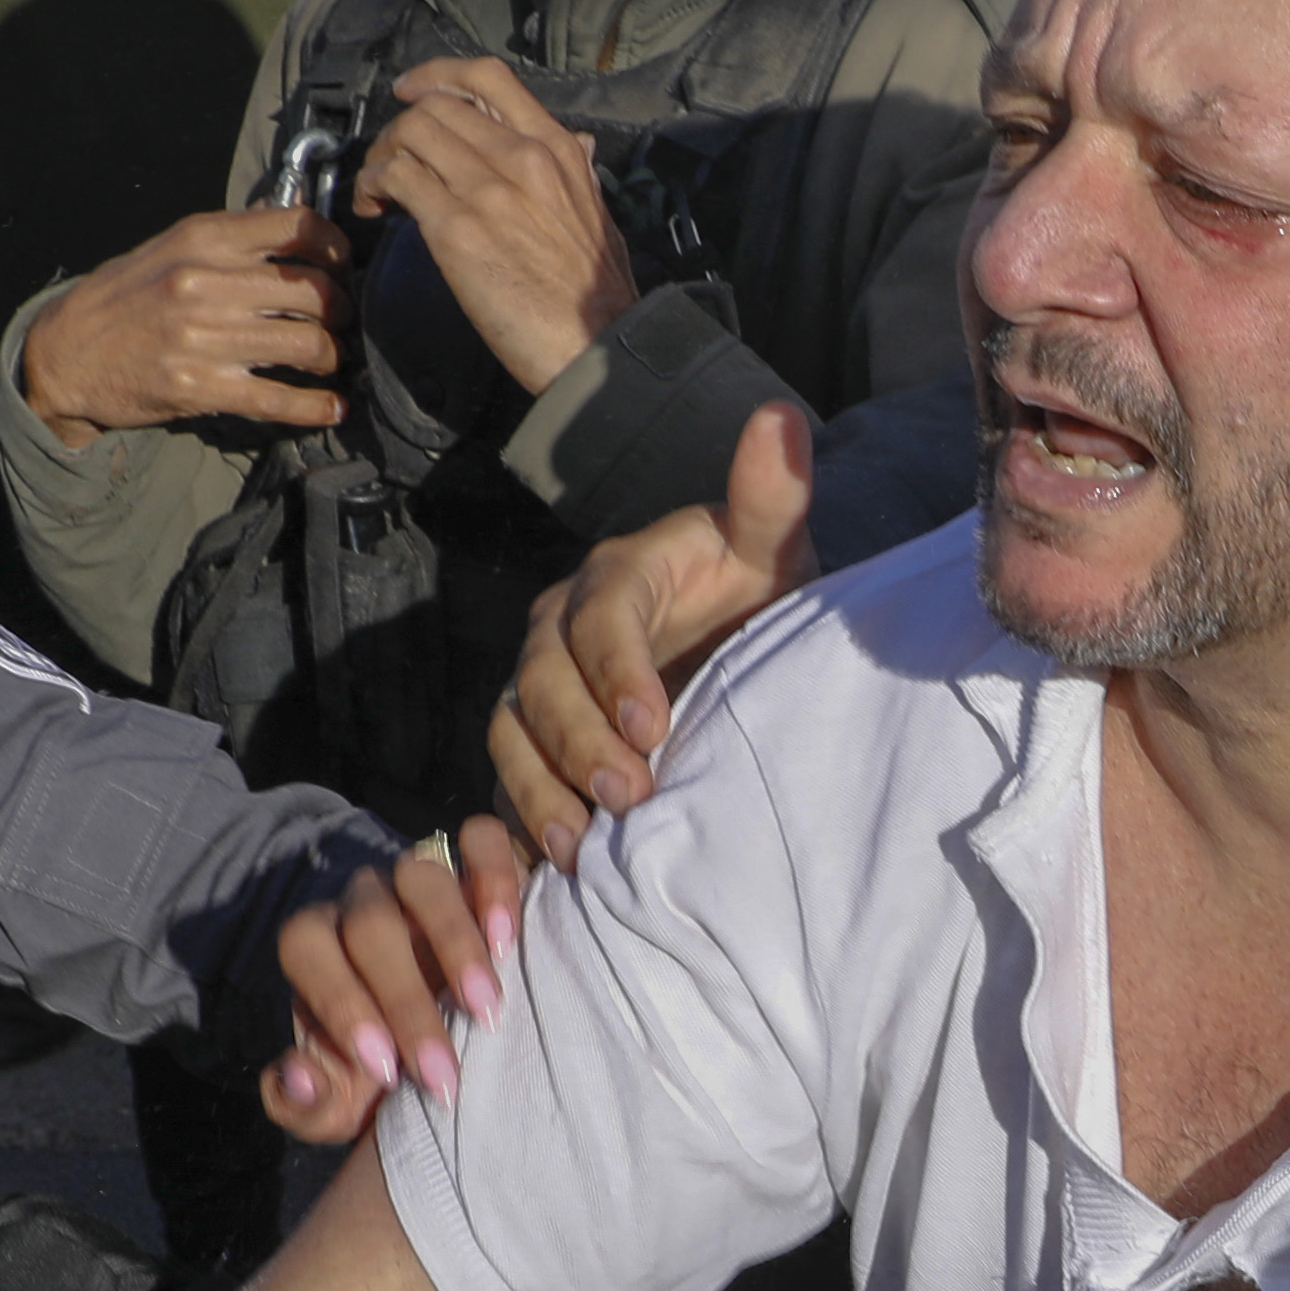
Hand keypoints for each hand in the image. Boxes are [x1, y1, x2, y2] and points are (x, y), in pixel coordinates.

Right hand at [17, 203, 348, 446]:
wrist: (65, 353)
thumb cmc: (125, 298)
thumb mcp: (171, 248)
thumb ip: (230, 242)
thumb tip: (298, 241)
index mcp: (203, 240)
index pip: (297, 227)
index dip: (336, 247)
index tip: (344, 266)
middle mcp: (207, 282)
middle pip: (315, 290)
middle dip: (342, 309)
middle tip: (342, 321)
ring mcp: (205, 338)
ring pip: (309, 344)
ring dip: (333, 356)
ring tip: (331, 360)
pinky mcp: (202, 388)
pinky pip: (279, 398)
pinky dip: (316, 407)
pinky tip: (331, 408)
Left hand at [259, 824, 533, 1138]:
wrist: (452, 1049)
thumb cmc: (389, 1074)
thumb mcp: (342, 1107)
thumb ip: (305, 1104)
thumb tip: (294, 1077)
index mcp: (318, 948)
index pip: (307, 946)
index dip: (340, 1001)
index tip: (386, 1069)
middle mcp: (365, 904)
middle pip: (371, 923)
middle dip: (407, 1003)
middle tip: (443, 1072)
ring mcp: (421, 881)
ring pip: (422, 875)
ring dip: (454, 942)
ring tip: (486, 1008)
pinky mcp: (479, 867)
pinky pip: (480, 841)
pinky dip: (497, 879)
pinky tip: (510, 941)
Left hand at [350, 60, 645, 393]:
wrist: (596, 341)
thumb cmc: (599, 293)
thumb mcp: (599, 214)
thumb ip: (579, 175)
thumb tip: (580, 146)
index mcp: (556, 149)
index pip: (488, 78)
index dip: (438, 75)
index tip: (413, 91)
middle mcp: (520, 157)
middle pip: (436, 106)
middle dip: (400, 127)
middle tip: (390, 160)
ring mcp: (487, 189)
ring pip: (410, 134)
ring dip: (380, 156)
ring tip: (377, 188)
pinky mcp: (456, 228)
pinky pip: (396, 178)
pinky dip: (372, 185)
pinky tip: (374, 207)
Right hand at [486, 398, 815, 861]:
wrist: (734, 650)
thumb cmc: (753, 599)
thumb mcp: (773, 549)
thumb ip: (773, 496)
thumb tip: (781, 419)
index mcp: (615, 578)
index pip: (600, 617)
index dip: (617, 670)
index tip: (654, 725)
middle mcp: (559, 630)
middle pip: (540, 683)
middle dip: (579, 742)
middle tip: (632, 796)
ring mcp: (537, 690)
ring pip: (511, 735)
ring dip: (541, 791)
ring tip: (586, 847)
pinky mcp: (533, 744)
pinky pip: (508, 782)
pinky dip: (523, 825)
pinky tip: (556, 871)